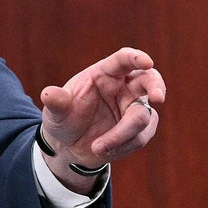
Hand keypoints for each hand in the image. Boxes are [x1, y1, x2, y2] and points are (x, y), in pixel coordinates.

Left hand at [38, 47, 165, 190]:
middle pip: (149, 79)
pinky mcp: (140, 129)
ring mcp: (134, 107)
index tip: (146, 61)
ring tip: (97, 147)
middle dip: (156, 86)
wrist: (70, 146)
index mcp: (104, 73)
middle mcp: (123, 87)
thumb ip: (56, 102)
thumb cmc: (64, 119)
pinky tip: (104, 150)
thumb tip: (48, 94)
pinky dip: (124, 145)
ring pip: (142, 116)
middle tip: (158, 98)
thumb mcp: (55, 112)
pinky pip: (141, 136)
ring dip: (123, 134)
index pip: (124, 60)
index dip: (136, 58)